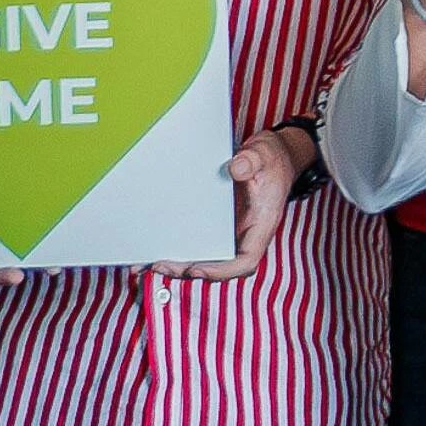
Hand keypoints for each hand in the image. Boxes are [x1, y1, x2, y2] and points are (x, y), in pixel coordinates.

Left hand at [161, 128, 316, 282]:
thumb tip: (236, 168)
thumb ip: (252, 161)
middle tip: (163, 266)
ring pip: (206, 257)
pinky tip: (157, 249)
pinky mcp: (218, 224)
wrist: (272, 157)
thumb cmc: (271, 161)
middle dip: (189, 270)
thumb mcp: (264, 154)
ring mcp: (231, 231)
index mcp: (261, 224)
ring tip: (152, 262)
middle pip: (219, 265)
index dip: (222, 270)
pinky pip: (199, 242)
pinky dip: (179, 249)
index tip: (198, 268)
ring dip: (180, 264)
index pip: (245, 260)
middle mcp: (245, 233)